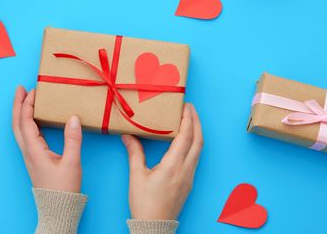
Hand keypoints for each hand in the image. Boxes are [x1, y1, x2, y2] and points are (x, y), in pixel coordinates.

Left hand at [12, 86, 82, 192]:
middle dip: (18, 105)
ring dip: (20, 113)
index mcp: (34, 150)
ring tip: (25, 99)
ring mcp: (30, 155)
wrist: (58, 208)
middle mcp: (28, 151)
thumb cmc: (64, 188)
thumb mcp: (72, 163)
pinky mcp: (34, 158)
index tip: (33, 90)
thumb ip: (72, 139)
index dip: (28, 105)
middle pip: (17, 124)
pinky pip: (26, 136)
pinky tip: (34, 119)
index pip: (26, 122)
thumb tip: (73, 118)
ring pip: (19, 130)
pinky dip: (26, 122)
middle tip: (20, 88)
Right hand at [122, 103, 202, 219]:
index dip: (188, 119)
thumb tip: (128, 136)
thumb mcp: (136, 176)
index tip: (186, 106)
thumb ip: (134, 153)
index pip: (185, 136)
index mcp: (173, 166)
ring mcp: (189, 177)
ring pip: (199, 150)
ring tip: (190, 120)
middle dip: (197, 122)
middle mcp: (185, 170)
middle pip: (198, 140)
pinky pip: (195, 158)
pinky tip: (186, 141)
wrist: (154, 227)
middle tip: (191, 108)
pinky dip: (194, 144)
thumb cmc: (145, 204)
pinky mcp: (188, 182)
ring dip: (197, 133)